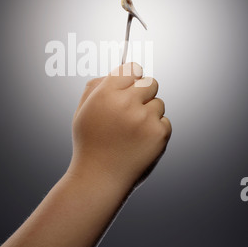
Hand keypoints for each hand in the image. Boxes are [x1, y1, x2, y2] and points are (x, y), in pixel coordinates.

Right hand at [70, 63, 171, 191]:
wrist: (99, 178)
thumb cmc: (90, 144)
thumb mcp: (82, 111)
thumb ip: (96, 86)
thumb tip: (117, 72)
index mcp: (106, 93)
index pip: (131, 68)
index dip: (132, 76)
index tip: (132, 83)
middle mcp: (126, 102)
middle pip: (150, 82)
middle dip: (144, 93)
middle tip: (134, 108)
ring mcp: (145, 118)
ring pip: (158, 103)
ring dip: (149, 113)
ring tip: (133, 131)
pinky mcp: (159, 134)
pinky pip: (165, 121)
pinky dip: (156, 130)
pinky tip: (140, 142)